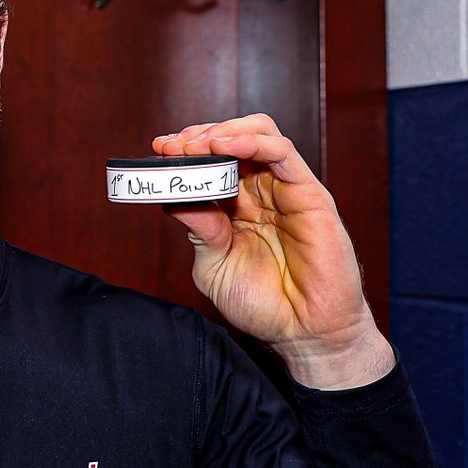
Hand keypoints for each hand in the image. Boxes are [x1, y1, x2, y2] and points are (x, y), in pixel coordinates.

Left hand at [153, 114, 394, 389]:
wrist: (304, 334)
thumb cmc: (263, 305)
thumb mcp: (214, 268)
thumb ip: (199, 232)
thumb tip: (172, 199)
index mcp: (236, 209)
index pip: (210, 164)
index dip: (184, 153)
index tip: (157, 151)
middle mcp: (261, 194)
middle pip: (231, 141)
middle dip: (197, 137)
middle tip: (171, 146)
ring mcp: (285, 191)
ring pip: (259, 135)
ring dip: (221, 132)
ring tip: (194, 144)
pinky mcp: (310, 195)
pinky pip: (282, 152)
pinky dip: (251, 141)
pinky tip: (223, 147)